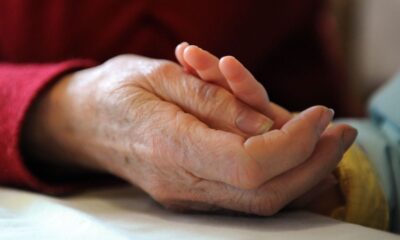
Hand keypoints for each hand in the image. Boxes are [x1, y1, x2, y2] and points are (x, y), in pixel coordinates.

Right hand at [23, 54, 356, 214]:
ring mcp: (187, 193)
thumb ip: (216, 102)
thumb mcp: (164, 75)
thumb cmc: (118, 90)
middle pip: (265, 193)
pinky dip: (277, 170)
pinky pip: (245, 192)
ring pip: (261, 199)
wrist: (83, 121)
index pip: (250, 164)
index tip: (320, 115)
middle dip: (314, 163)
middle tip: (341, 131)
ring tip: (323, 132)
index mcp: (169, 146)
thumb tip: (269, 127)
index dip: (295, 142)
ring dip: (302, 168)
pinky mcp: (192, 191)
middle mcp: (180, 182)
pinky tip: (288, 143)